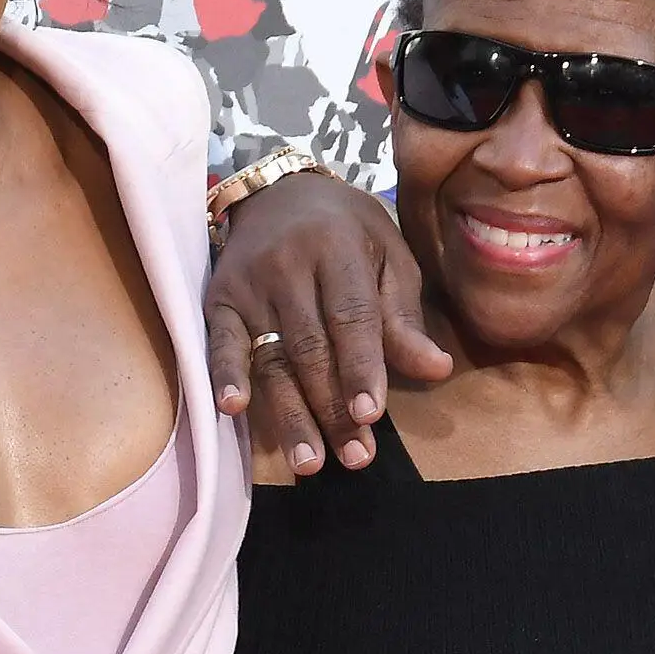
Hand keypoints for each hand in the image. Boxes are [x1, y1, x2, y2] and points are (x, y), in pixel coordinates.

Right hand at [204, 172, 448, 472]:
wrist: (278, 191)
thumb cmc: (346, 229)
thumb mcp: (389, 255)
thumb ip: (404, 315)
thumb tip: (437, 369)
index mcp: (338, 248)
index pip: (351, 317)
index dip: (360, 367)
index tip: (370, 415)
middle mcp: (288, 266)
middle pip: (311, 348)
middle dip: (332, 408)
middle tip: (354, 457)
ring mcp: (248, 285)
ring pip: (271, 358)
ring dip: (289, 414)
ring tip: (309, 462)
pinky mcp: (217, 300)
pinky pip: (219, 343)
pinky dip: (224, 375)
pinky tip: (233, 409)